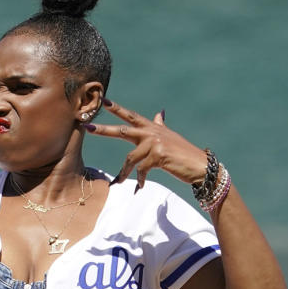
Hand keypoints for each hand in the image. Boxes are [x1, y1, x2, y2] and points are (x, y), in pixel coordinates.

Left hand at [87, 99, 208, 190]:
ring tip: (119, 182)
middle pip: (123, 130)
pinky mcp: (158, 155)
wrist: (200, 166)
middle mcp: (152, 132)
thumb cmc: (183, 154)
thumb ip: (160, 125)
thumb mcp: (170, 136)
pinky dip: (139, 180)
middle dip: (104, 130)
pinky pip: (141, 170)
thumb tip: (159, 112)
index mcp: (153, 128)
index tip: (103, 101)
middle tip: (87, 127)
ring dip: (124, 172)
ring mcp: (155, 143)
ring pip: (130, 158)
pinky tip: (139, 187)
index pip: (131, 116)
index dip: (117, 108)